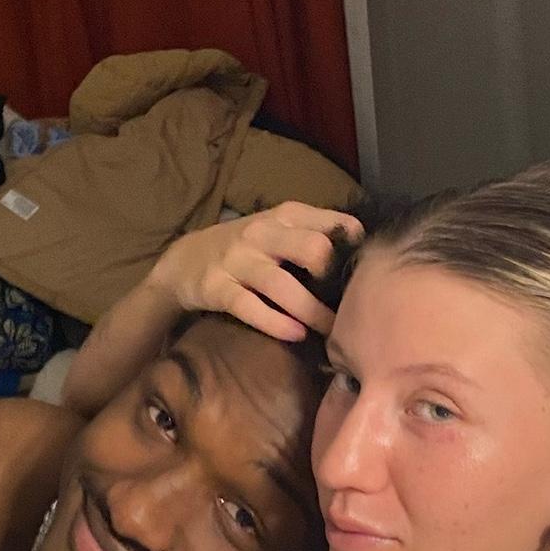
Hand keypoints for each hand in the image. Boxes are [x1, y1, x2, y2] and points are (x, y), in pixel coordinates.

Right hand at [148, 203, 362, 341]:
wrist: (183, 261)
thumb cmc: (246, 248)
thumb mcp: (279, 230)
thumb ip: (315, 236)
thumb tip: (364, 258)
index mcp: (286, 216)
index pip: (333, 224)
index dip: (355, 250)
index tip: (366, 274)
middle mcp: (262, 233)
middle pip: (311, 249)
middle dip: (332, 277)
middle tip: (346, 303)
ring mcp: (237, 260)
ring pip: (281, 284)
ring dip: (311, 311)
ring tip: (332, 331)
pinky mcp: (217, 288)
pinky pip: (249, 306)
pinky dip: (275, 322)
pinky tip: (296, 335)